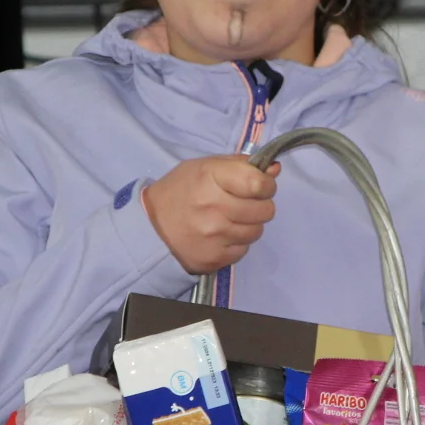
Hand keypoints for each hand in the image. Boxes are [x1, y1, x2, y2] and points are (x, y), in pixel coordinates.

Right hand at [142, 155, 280, 274]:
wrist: (150, 228)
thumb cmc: (180, 191)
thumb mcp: (204, 167)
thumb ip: (240, 165)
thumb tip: (274, 169)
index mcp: (210, 178)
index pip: (258, 183)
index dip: (266, 185)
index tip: (259, 186)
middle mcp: (214, 207)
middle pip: (264, 210)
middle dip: (260, 205)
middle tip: (244, 204)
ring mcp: (214, 236)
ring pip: (256, 232)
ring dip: (249, 225)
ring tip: (231, 220)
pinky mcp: (214, 258)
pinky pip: (243, 250)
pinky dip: (237, 242)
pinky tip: (221, 235)